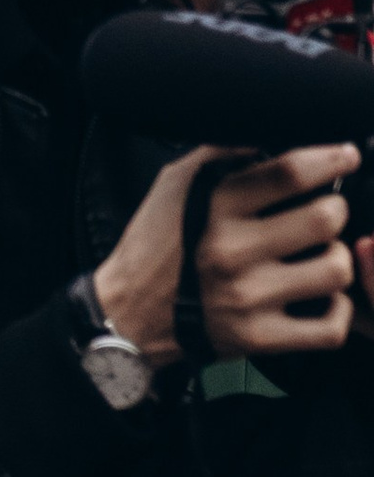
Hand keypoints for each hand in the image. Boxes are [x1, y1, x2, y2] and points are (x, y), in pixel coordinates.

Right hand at [93, 142, 373, 367]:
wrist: (129, 311)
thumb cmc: (156, 242)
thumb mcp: (175, 184)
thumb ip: (221, 155)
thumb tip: (270, 138)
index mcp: (214, 205)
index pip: (291, 173)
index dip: (331, 159)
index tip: (346, 156)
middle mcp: (233, 250)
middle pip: (324, 219)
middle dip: (335, 209)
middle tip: (326, 210)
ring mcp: (249, 298)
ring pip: (335, 271)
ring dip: (337, 258)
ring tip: (321, 255)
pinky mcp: (259, 338)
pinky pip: (329, 328)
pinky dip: (339, 311)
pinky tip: (323, 297)